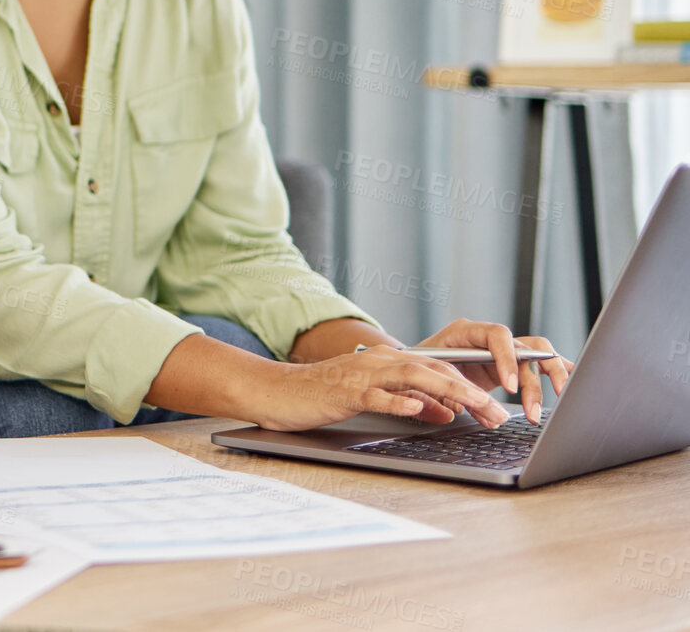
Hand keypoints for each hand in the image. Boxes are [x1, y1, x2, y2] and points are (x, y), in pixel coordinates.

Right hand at [250, 345, 513, 431]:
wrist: (278, 392)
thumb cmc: (323, 397)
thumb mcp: (373, 399)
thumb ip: (410, 403)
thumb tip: (445, 413)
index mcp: (387, 363)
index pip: (437, 369)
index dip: (469, 387)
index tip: (494, 409)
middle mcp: (379, 363)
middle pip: (433, 370)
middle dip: (469, 391)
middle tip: (497, 414)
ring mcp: (362, 376)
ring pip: (413, 377)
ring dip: (448, 392)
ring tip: (475, 407)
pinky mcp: (345, 392)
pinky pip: (377, 395)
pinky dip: (399, 401)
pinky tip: (419, 408)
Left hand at [414, 318, 574, 422]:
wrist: (416, 368)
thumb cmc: (419, 369)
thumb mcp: (429, 377)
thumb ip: (451, 393)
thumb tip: (482, 414)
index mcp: (466, 332)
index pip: (497, 335)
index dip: (507, 359)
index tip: (509, 387)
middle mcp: (489, 339)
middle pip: (526, 347)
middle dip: (535, 379)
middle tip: (533, 410)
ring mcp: (503, 351)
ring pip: (540, 354)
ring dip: (552, 378)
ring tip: (557, 403)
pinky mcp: (512, 366)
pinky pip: (541, 364)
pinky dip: (560, 373)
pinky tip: (574, 387)